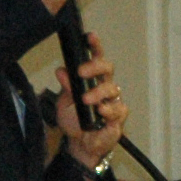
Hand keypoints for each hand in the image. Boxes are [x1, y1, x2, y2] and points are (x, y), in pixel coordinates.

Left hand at [52, 27, 124, 169]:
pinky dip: (109, 110)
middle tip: (81, 72)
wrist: (80, 144)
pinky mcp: (118, 118)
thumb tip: (61, 70)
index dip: (95, 47)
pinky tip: (101, 112)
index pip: (96, 59)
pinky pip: (119, 109)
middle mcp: (105, 87)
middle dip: (95, 67)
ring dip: (98, 92)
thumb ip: (65, 87)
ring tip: (86, 100)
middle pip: (108, 69)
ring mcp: (113, 102)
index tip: (90, 36)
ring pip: (112, 89)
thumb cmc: (75, 120)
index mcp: (92, 80)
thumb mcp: (64, 103)